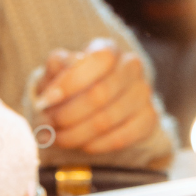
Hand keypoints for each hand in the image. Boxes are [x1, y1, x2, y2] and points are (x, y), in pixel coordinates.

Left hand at [33, 37, 158, 153]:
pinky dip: (95, 145)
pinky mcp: (149, 119)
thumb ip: (57, 67)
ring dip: (76, 134)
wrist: (94, 108)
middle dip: (67, 114)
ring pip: (107, 120)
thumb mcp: (58, 73)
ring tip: (59, 138)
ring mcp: (143, 93)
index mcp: (109, 50)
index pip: (99, 60)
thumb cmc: (73, 87)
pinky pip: (121, 138)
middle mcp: (131, 68)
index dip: (71, 82)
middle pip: (100, 94)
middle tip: (49, 124)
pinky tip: (82, 145)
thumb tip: (58, 63)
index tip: (47, 101)